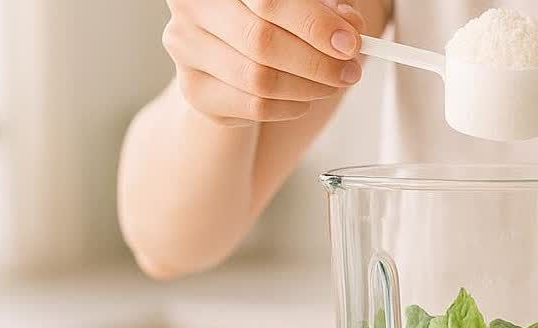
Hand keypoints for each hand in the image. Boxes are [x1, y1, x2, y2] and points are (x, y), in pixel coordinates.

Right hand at [162, 0, 367, 125]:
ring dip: (307, 87)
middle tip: (348, 72)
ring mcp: (187, 50)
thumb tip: (349, 29)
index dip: (315, 24)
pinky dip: (290, 106)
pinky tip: (303, 98)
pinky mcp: (195, 89)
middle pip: (262, 41)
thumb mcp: (302, 4)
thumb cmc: (271, 19)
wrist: (232, 51)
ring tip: (330, 84)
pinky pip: (253, 107)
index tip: (350, 44)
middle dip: (317, 62)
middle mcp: (193, 9)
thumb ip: (326, 8)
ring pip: (258, 79)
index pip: (269, 1)